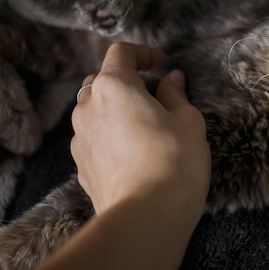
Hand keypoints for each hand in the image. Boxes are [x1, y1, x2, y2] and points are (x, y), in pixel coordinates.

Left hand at [70, 42, 210, 214]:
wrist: (146, 216)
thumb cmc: (174, 161)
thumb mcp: (188, 121)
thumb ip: (176, 94)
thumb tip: (171, 80)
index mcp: (114, 86)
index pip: (121, 53)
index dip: (144, 53)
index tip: (164, 64)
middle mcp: (88, 107)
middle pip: (103, 81)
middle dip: (128, 82)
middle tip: (156, 96)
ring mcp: (80, 138)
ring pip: (95, 111)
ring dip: (117, 110)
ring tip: (146, 127)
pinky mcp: (81, 166)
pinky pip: (95, 138)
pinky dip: (112, 136)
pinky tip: (135, 154)